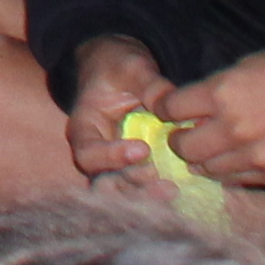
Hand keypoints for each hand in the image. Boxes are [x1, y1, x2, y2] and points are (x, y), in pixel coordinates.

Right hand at [58, 35, 176, 188]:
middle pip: (104, 184)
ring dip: (146, 197)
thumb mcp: (132, 68)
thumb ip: (151, 87)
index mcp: (84, 128)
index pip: (88, 153)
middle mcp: (94, 154)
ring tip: (173, 191)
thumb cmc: (119, 67)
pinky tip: (180, 191)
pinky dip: (156, 194)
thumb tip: (173, 106)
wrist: (119, 72)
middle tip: (165, 184)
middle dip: (134, 187)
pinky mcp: (132, 172)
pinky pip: (139, 191)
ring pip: (122, 194)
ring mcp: (113, 167)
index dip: (112, 157)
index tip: (143, 149)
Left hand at [159, 39, 264, 188]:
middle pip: (184, 148)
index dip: (165, 108)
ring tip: (208, 149)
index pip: (171, 109)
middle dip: (178, 139)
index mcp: (223, 93)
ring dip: (203, 159)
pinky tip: (235, 160)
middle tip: (183, 133)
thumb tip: (194, 108)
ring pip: (208, 170)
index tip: (167, 109)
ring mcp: (257, 158)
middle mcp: (234, 130)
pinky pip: (239, 182)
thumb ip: (217, 89)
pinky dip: (231, 172)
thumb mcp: (249, 64)